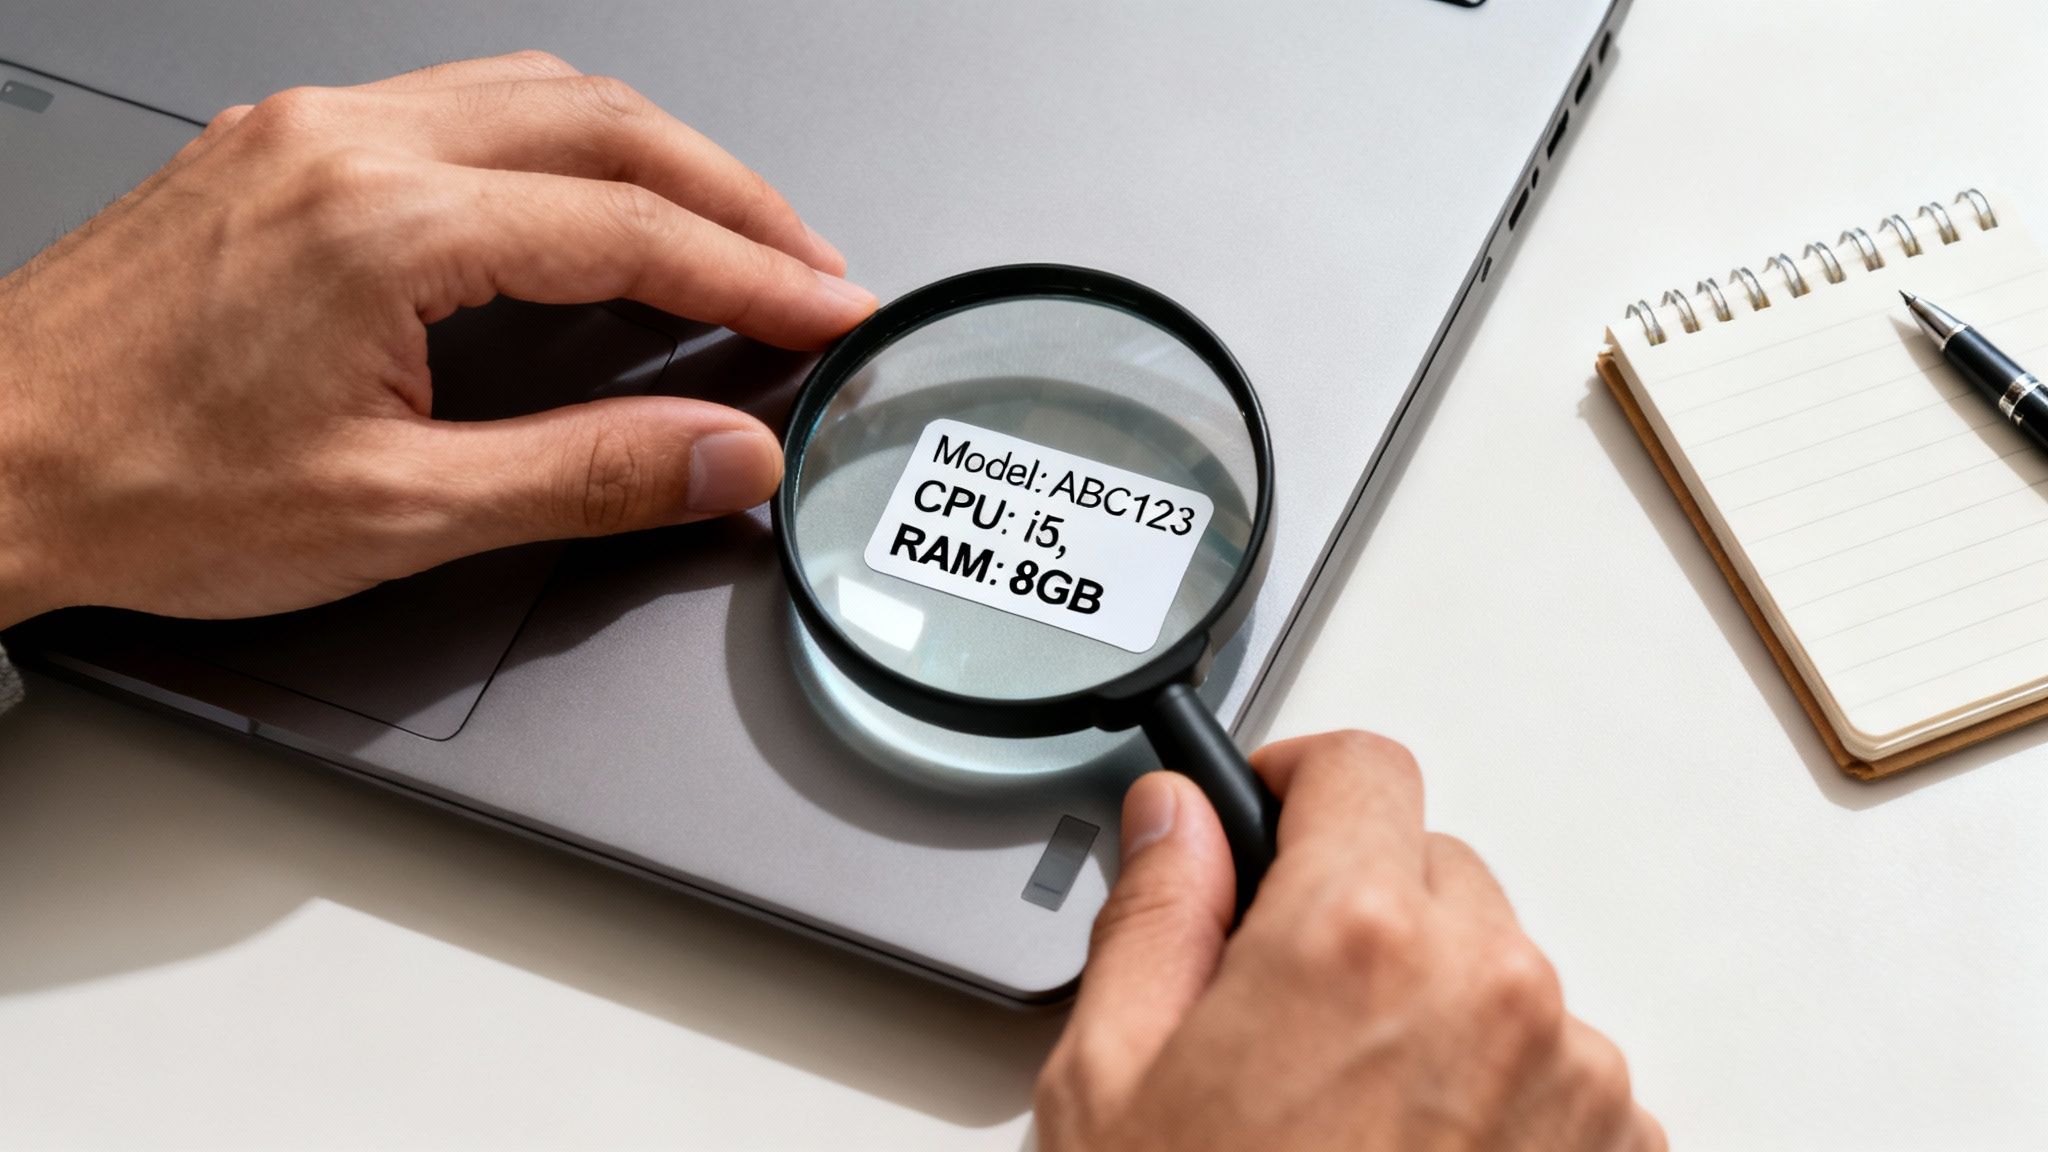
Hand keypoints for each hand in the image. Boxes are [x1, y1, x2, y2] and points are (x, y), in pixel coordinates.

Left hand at [0, 51, 875, 628]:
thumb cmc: (145, 490)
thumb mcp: (396, 514)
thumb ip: (586, 473)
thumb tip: (719, 455)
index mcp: (380, 227)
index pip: (627, 228)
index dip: (755, 275)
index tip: (831, 308)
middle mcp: (345, 145)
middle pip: (603, 124)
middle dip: (732, 196)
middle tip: (808, 266)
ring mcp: (305, 132)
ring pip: (535, 94)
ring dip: (653, 157)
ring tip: (725, 233)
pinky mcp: (278, 146)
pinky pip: (460, 105)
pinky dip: (562, 147)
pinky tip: (586, 202)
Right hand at [1037, 731, 1664, 1150]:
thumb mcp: (1111, 1083)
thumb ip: (1154, 914)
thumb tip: (1172, 822)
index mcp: (1356, 940)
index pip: (1363, 767)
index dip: (1299, 780)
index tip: (1273, 813)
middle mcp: (1489, 988)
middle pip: (1432, 864)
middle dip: (1357, 904)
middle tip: (1278, 1000)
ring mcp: (1573, 1076)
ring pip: (1498, 964)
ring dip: (1432, 997)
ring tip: (1345, 1108)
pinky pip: (1558, 1059)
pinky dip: (1498, 1081)